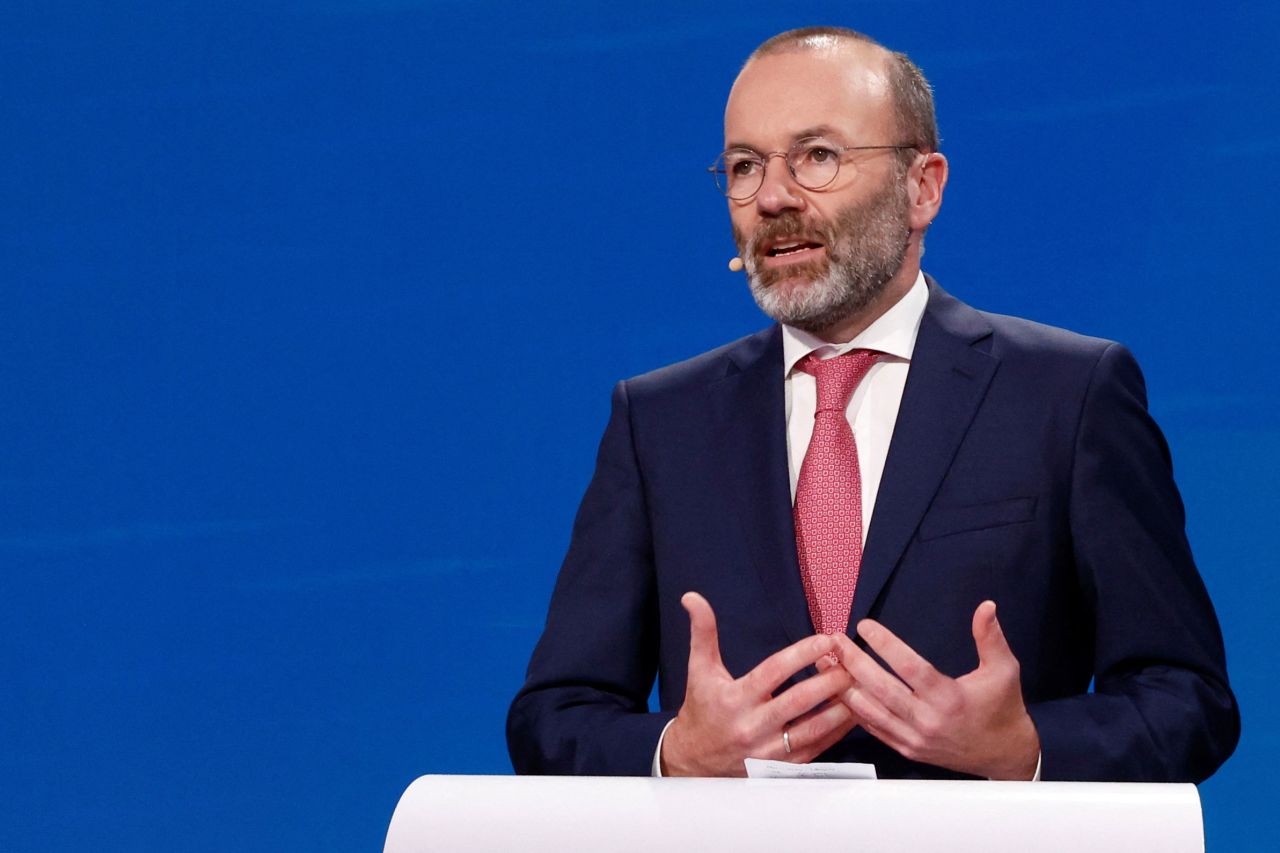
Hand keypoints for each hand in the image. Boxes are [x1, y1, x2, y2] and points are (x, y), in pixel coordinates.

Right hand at [660, 592, 857, 776]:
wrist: (694, 760)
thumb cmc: (701, 708)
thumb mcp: (700, 669)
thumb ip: (702, 632)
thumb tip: (692, 597)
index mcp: (735, 699)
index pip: (773, 673)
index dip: (802, 654)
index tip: (826, 639)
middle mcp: (752, 726)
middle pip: (799, 702)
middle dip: (829, 680)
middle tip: (851, 662)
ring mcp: (768, 751)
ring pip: (812, 730)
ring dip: (839, 708)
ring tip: (858, 686)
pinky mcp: (780, 768)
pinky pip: (815, 750)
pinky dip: (836, 733)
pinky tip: (851, 714)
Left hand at [832, 601, 1039, 779]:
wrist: (1005, 755)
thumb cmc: (1003, 707)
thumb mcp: (1004, 670)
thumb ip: (991, 637)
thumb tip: (986, 605)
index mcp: (949, 698)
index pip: (909, 667)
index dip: (885, 644)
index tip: (864, 624)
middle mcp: (928, 720)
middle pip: (881, 689)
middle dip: (854, 662)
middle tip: (834, 640)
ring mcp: (915, 738)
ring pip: (871, 711)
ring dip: (846, 686)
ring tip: (827, 662)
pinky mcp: (908, 749)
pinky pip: (875, 729)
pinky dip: (855, 710)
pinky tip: (840, 690)